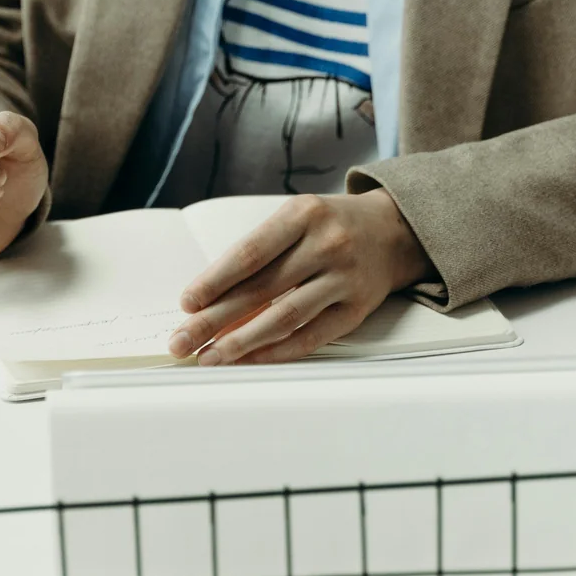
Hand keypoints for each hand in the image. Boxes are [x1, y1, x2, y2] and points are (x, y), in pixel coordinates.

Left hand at [169, 190, 431, 365]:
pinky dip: (276, 351)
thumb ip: (259, 253)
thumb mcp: (295, 218)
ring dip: (242, 342)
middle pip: (261, 289)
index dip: (215, 281)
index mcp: (303, 215)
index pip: (250, 253)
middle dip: (214, 320)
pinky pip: (311, 336)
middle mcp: (327, 244)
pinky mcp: (357, 308)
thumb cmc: (330, 226)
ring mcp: (344, 278)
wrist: (393, 231)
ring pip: (285, 317)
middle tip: (182, 341)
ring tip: (210, 357)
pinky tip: (250, 360)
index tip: (187, 304)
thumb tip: (210, 300)